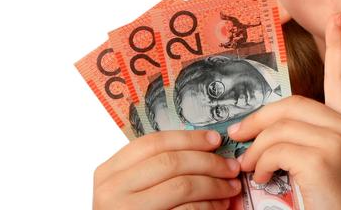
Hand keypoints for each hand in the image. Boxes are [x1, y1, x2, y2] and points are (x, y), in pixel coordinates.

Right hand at [93, 129, 241, 209]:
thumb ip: (155, 168)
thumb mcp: (130, 187)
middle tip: (230, 166)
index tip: (214, 139)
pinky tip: (220, 205)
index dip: (188, 139)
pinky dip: (208, 206)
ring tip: (230, 187)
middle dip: (208, 162)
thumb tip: (204, 149)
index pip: (153, 143)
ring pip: (182, 186)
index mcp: (110, 172)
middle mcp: (113, 190)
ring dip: (214, 185)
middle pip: (171, 163)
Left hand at [227, 13, 340, 208]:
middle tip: (236, 136)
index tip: (336, 18)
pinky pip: (277, 147)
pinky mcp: (325, 158)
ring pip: (280, 126)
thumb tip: (263, 129)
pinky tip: (265, 178)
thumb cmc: (336, 204)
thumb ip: (306, 139)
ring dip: (255, 149)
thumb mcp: (326, 165)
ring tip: (250, 168)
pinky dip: (261, 163)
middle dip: (258, 118)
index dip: (339, 46)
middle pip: (292, 103)